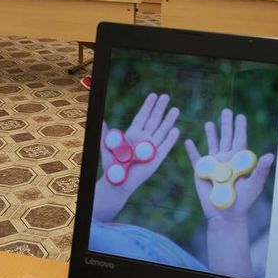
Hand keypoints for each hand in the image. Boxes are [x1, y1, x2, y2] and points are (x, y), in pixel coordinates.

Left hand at [93, 92, 179, 221]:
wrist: (119, 182)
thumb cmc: (112, 166)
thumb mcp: (107, 147)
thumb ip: (105, 134)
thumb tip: (101, 121)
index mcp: (132, 134)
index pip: (142, 116)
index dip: (148, 106)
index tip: (153, 95)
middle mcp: (143, 139)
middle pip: (154, 120)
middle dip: (160, 108)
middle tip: (166, 96)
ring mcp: (151, 148)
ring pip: (162, 130)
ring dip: (168, 120)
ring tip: (175, 109)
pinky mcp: (156, 158)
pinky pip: (165, 146)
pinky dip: (171, 138)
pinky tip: (176, 129)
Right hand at [185, 108, 273, 221]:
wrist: (225, 214)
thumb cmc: (242, 202)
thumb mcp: (253, 186)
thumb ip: (260, 171)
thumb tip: (270, 155)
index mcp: (238, 161)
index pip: (240, 140)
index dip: (240, 128)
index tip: (240, 116)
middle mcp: (226, 160)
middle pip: (226, 138)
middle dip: (226, 125)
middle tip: (227, 110)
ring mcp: (213, 165)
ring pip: (212, 145)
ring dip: (210, 134)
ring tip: (209, 123)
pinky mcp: (201, 172)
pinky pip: (195, 158)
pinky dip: (191, 150)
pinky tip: (188, 140)